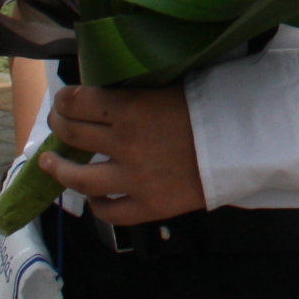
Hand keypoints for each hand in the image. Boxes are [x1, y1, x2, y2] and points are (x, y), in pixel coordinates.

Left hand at [39, 84, 207, 223]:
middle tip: (57, 124)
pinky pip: (109, 211)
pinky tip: (92, 197)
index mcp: (132, 108)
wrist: (248, 145)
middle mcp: (125, 144)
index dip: (64, 99)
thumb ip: (140, 92)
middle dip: (58, 126)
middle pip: (72, 134)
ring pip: (78, 178)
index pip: (77, 101)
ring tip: (50, 162)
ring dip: (58, 169)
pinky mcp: (148, 207)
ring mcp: (134, 179)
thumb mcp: (175, 86)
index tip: (65, 99)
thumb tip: (114, 89)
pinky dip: (95, 204)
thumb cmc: (217, 107)